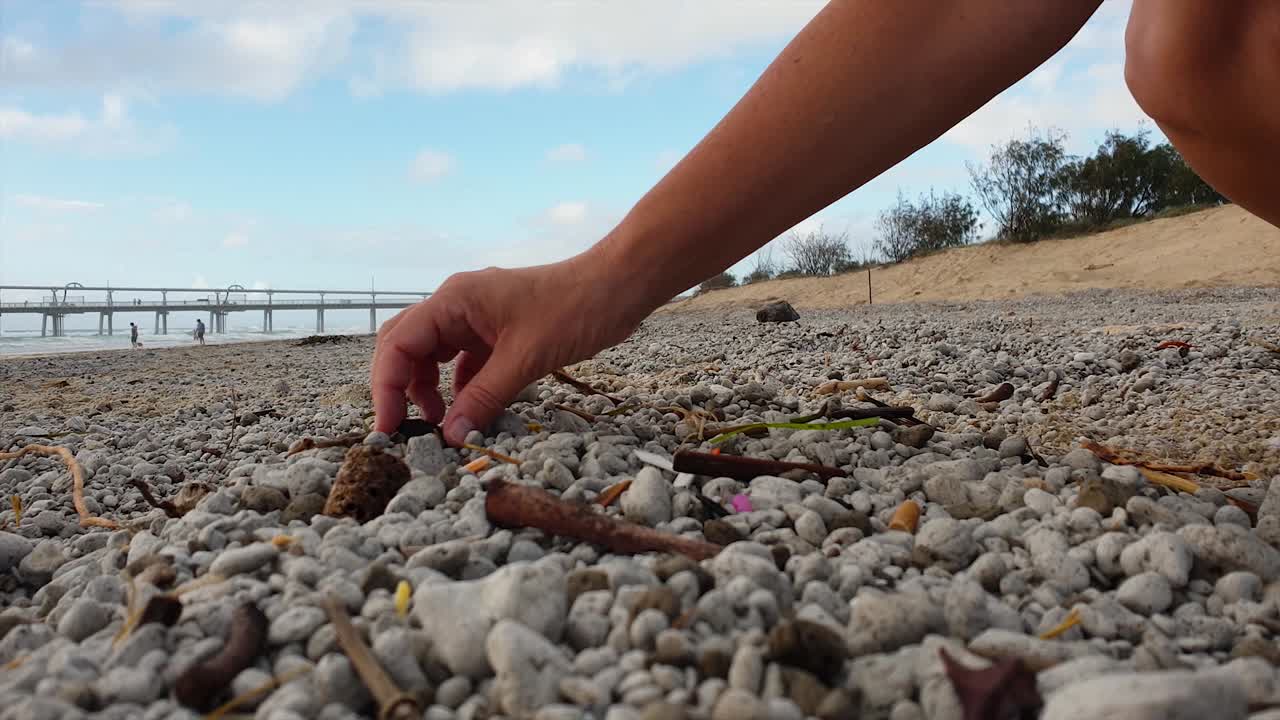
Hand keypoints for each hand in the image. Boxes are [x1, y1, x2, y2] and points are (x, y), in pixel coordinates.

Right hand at [371, 252, 645, 445]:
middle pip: (407, 347)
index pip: (398, 343)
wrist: (619, 286)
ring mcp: (478, 317)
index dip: (386, 387)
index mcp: (454, 300)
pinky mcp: (498, 331)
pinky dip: (461, 388)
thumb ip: (484, 399)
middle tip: (405, 431)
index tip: (390, 428)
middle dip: (400, 388)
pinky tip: (471, 411)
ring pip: (434, 356)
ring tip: (443, 426)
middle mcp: (458, 305)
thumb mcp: (525, 360)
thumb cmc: (575, 309)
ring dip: (430, 390)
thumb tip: (451, 437)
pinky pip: (465, 362)